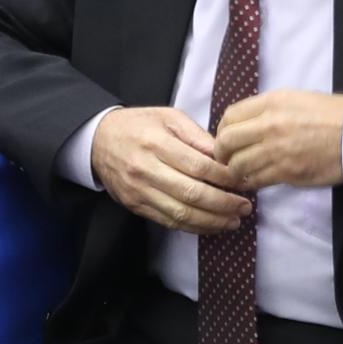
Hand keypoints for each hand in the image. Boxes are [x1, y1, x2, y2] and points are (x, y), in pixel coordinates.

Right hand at [91, 105, 253, 232]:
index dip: (224, 178)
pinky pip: (168, 222)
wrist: (98, 141)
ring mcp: (139, 191)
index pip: (198, 166)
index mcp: (156, 143)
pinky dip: (193, 226)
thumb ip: (196, 136)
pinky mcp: (136, 206)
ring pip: (181, 213)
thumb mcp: (168, 117)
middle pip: (191, 194)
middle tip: (244, 207)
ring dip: (212, 221)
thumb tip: (224, 157)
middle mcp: (146, 169)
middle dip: (223, 204)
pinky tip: (211, 224)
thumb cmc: (137, 125)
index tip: (243, 182)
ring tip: (234, 220)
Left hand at [214, 91, 342, 189]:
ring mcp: (276, 150)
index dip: (223, 129)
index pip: (230, 116)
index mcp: (271, 102)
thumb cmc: (332, 115)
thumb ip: (269, 109)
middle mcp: (269, 124)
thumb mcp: (297, 99)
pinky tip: (253, 180)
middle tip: (227, 158)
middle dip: (222, 152)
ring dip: (235, 170)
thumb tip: (247, 123)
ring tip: (241, 172)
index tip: (227, 138)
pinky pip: (255, 179)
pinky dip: (250, 182)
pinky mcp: (286, 172)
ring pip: (237, 164)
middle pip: (226, 141)